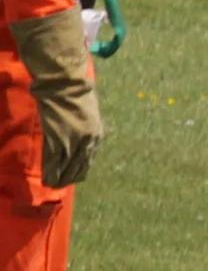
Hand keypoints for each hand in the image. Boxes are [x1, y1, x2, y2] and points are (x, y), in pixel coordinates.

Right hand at [11, 12, 99, 189]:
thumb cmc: (77, 94)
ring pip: (66, 167)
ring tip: (52, 184)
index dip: (80, 170)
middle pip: (79, 166)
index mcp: (97, 134)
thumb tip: (80, 138)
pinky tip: (46, 179)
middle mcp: (88, 141)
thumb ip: (86, 128)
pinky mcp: (58, 140)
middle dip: (70, 177)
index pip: (89, 159)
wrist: (65, 86)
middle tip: (61, 184)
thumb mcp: (90, 114)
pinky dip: (50, 171)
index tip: (74, 177)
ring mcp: (73, 142)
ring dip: (59, 178)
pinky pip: (54, 161)